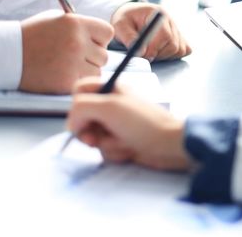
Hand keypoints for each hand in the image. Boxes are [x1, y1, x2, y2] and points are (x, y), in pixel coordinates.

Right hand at [20, 12, 113, 93]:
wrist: (9, 54)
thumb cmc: (34, 36)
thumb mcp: (56, 20)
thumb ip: (82, 26)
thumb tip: (103, 36)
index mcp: (75, 23)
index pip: (108, 33)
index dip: (100, 39)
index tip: (90, 42)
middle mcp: (77, 42)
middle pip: (104, 55)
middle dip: (93, 57)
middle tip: (75, 57)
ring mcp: (72, 62)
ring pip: (98, 71)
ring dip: (87, 70)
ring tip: (68, 65)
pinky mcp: (66, 80)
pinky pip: (85, 82)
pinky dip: (78, 80)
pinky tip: (62, 73)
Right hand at [67, 77, 189, 170]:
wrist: (169, 145)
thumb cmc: (142, 123)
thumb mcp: (108, 107)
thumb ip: (81, 108)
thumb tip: (72, 123)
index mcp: (111, 89)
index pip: (80, 90)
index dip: (76, 105)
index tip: (81, 118)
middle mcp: (113, 105)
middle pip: (82, 117)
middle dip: (89, 131)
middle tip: (97, 137)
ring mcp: (117, 124)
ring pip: (93, 136)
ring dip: (106, 143)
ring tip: (124, 142)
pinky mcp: (123, 142)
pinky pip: (106, 149)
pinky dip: (115, 152)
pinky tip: (129, 150)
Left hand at [111, 2, 191, 60]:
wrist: (132, 16)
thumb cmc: (126, 20)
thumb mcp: (120, 25)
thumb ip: (129, 37)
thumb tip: (139, 51)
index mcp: (158, 13)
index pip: (164, 34)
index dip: (155, 48)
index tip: (144, 55)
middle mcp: (171, 21)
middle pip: (173, 44)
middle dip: (158, 54)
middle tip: (144, 55)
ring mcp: (177, 29)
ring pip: (179, 49)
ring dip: (164, 55)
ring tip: (150, 51)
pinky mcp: (180, 38)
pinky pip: (184, 50)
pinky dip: (173, 55)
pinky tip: (161, 51)